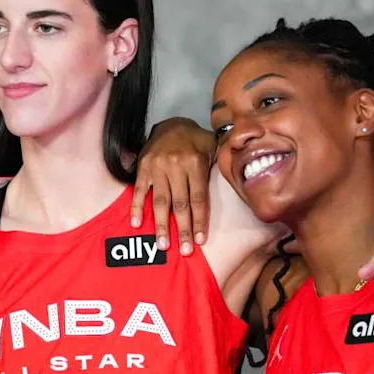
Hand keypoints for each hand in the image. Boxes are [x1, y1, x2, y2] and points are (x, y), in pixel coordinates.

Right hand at [131, 117, 215, 254]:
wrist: (172, 123)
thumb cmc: (197, 140)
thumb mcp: (213, 147)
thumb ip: (220, 166)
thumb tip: (236, 185)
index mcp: (195, 163)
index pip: (198, 198)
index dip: (199, 221)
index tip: (200, 241)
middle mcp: (176, 166)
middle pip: (180, 204)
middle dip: (183, 229)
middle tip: (185, 251)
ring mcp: (157, 167)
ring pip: (160, 200)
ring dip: (161, 224)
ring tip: (163, 245)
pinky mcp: (143, 167)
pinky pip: (139, 189)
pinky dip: (136, 206)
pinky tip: (137, 223)